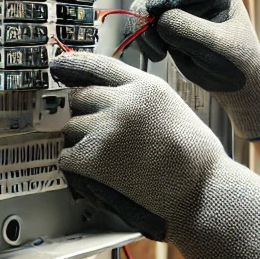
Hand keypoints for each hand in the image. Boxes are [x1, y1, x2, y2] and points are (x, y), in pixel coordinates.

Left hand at [51, 51, 259, 258]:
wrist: (201, 194)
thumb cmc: (194, 159)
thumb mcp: (171, 109)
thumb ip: (138, 97)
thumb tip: (105, 96)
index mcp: (144, 87)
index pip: (99, 65)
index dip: (74, 64)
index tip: (58, 65)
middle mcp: (121, 102)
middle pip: (79, 98)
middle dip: (87, 116)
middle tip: (108, 139)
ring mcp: (103, 130)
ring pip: (71, 130)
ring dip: (83, 145)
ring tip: (115, 163)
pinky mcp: (89, 159)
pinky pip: (66, 158)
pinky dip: (78, 170)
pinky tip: (104, 177)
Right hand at [127, 0, 259, 140]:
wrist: (236, 85)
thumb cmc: (237, 63)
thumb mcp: (218, 46)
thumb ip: (190, 30)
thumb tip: (159, 19)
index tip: (154, 9)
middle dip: (148, 12)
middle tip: (149, 38)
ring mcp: (178, 11)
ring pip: (147, 7)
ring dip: (142, 28)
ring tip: (156, 53)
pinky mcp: (166, 27)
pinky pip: (144, 26)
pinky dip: (141, 38)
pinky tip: (154, 55)